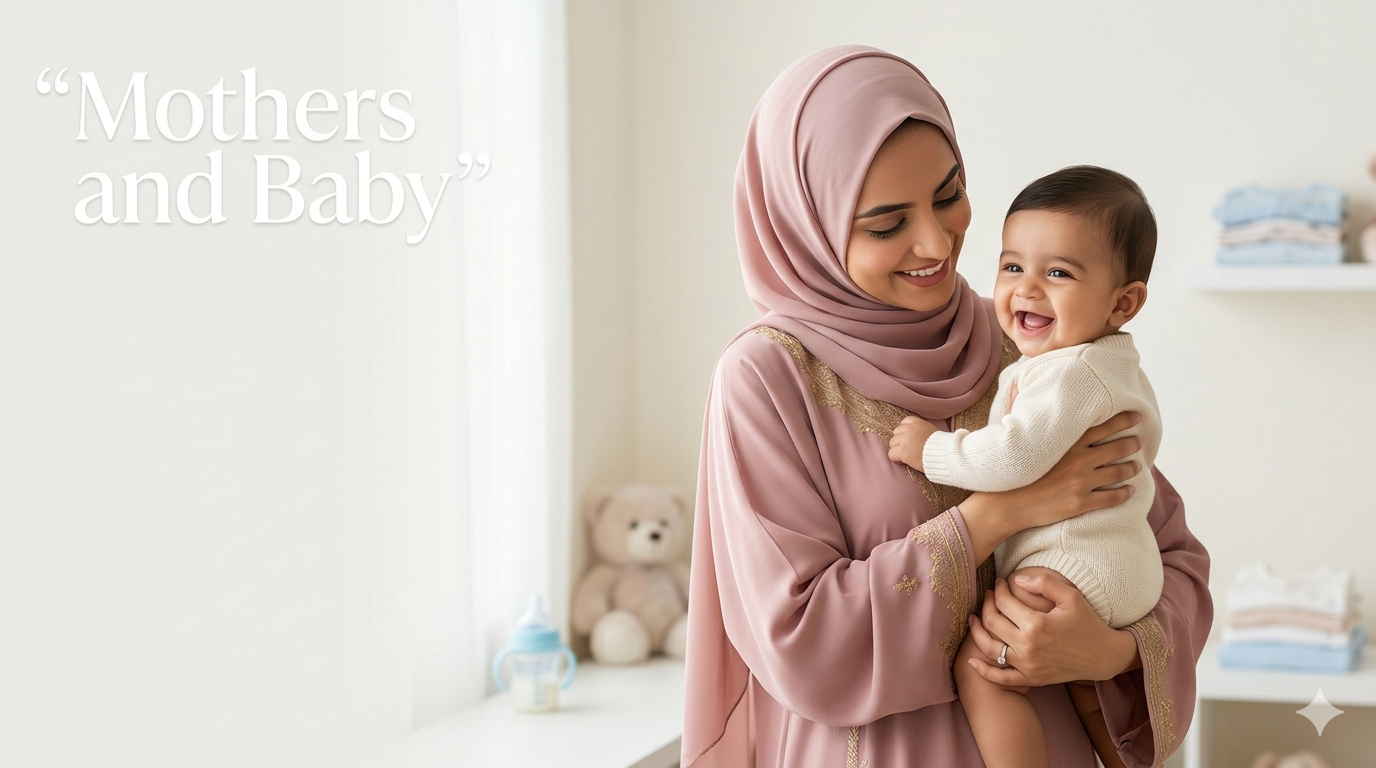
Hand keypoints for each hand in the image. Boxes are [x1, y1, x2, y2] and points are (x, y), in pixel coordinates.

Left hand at [888, 415, 937, 469]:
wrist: (944, 455)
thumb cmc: (941, 446)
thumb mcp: (931, 431)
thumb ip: (921, 430)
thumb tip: (914, 435)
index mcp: (917, 423)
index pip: (903, 422)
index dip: (905, 431)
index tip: (910, 439)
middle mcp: (909, 429)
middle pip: (896, 432)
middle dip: (900, 440)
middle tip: (908, 448)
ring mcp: (904, 440)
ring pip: (892, 443)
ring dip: (897, 449)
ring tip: (907, 455)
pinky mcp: (902, 451)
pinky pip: (891, 454)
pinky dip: (896, 458)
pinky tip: (904, 461)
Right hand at [960, 411, 1143, 558]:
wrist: (1005, 504)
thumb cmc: (1011, 470)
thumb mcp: (1019, 438)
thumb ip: (1027, 415)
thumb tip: (1015, 387)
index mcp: (1066, 442)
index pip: (1103, 426)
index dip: (1124, 420)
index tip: (1137, 417)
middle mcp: (1078, 460)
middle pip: (1116, 448)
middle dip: (1131, 444)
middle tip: (1138, 442)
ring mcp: (1081, 483)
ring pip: (1117, 472)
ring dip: (1131, 468)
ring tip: (1137, 466)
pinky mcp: (1081, 503)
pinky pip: (1112, 498)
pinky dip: (1125, 494)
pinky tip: (1130, 491)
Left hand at [964, 574, 1139, 686]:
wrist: (1103, 656)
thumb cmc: (1088, 623)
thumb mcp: (1071, 596)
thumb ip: (1044, 582)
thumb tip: (1016, 579)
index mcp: (1036, 624)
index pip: (1004, 602)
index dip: (998, 589)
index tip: (1000, 582)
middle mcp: (1028, 647)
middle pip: (992, 622)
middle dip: (986, 604)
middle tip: (989, 595)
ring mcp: (1028, 665)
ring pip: (990, 648)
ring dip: (976, 632)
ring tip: (973, 619)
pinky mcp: (1031, 679)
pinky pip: (1001, 678)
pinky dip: (984, 671)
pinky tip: (971, 661)